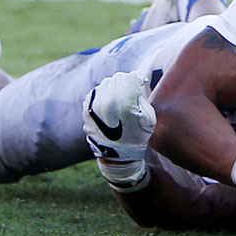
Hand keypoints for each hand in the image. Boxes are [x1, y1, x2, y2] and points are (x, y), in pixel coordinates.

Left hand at [83, 71, 155, 189]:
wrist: (117, 157)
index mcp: (125, 103)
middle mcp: (108, 102)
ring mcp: (95, 106)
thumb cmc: (137, 136)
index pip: (131, 77)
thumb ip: (140, 96)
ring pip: (106, 83)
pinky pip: (96, 92)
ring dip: (114, 86)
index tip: (140, 82)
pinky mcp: (87, 110)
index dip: (137, 78)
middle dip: (126, 81)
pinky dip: (104, 93)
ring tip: (120, 95)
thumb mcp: (148, 117)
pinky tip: (109, 101)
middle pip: (118, 78)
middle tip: (131, 88)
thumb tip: (134, 82)